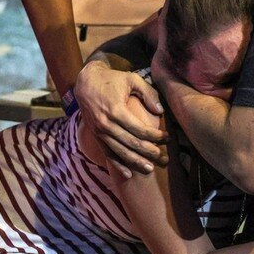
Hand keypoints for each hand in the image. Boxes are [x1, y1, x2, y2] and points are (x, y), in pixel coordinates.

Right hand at [75, 60, 167, 176]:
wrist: (85, 82)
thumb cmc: (112, 79)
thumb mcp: (132, 79)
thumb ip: (148, 93)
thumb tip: (160, 111)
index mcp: (116, 110)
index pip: (139, 129)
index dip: (155, 135)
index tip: (167, 137)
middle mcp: (106, 124)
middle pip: (131, 143)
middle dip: (150, 152)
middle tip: (164, 158)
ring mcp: (100, 132)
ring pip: (120, 152)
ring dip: (136, 162)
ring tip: (150, 169)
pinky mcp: (96, 136)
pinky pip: (108, 154)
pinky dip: (118, 165)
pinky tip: (129, 174)